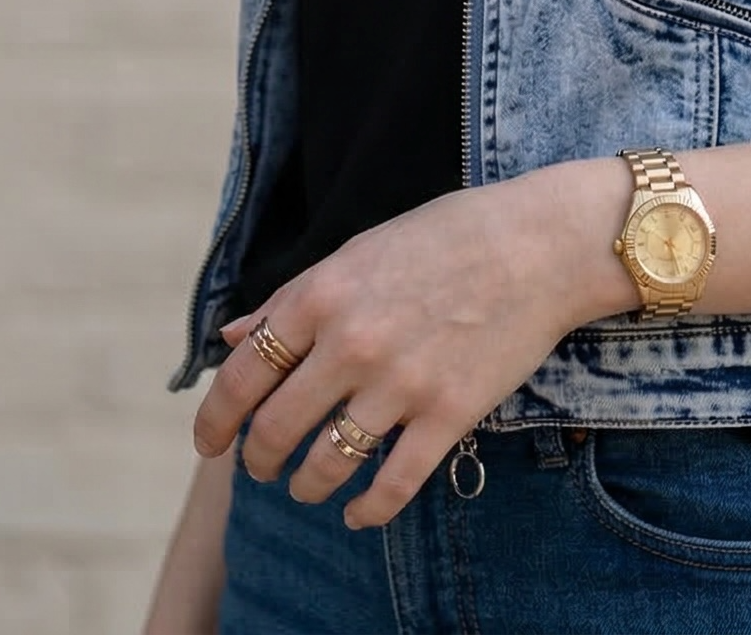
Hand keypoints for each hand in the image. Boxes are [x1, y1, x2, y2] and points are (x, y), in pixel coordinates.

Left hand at [191, 164, 627, 528]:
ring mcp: (401, 382)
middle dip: (257, 461)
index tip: (209, 444)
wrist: (541, 243)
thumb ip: (294, 297)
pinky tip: (359, 513)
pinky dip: (367, 510)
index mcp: (323, 293)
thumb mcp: (361, 250)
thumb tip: (233, 336)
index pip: (242, 375)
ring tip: (306, 487)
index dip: (213, 421)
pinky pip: (391, 486)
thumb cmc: (450, 237)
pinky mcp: (449, 414)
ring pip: (325, 466)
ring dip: (305, 487)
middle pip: (275, 430)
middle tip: (261, 468)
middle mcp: (353, 341)